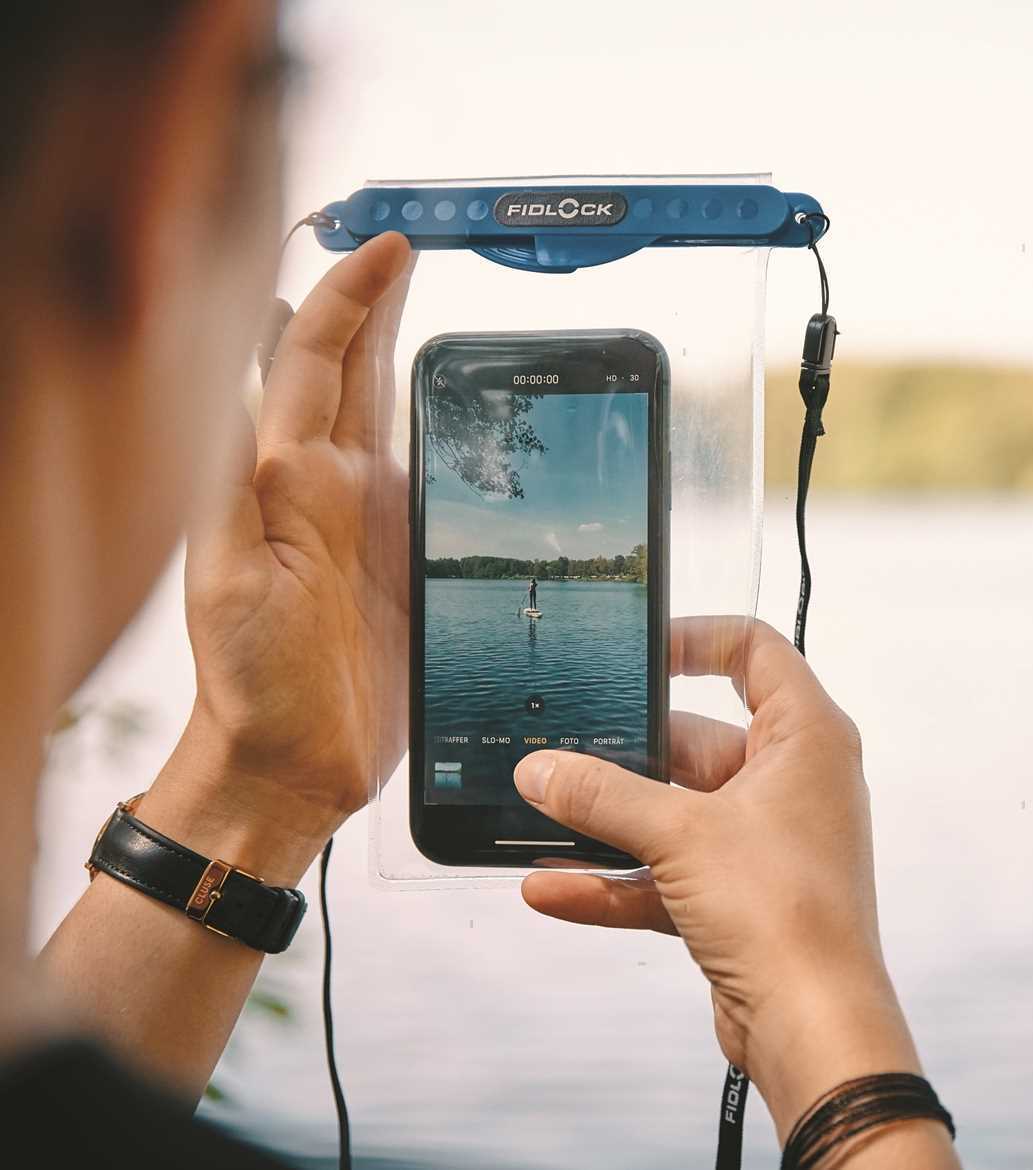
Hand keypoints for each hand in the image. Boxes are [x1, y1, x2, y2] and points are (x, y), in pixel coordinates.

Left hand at [138, 233, 414, 881]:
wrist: (290, 763)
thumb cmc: (250, 681)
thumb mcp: (228, 578)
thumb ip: (234, 480)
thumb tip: (253, 377)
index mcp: (288, 478)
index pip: (319, 359)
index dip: (350, 296)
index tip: (385, 245)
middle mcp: (331, 488)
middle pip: (356, 371)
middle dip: (376, 303)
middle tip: (406, 249)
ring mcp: (373, 523)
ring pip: (392, 415)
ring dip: (405, 354)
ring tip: (429, 310)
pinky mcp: (410, 563)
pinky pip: (433, 480)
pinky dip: (444, 435)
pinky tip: (459, 421)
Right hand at [513, 617, 924, 1138]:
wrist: (811, 1024)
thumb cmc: (785, 912)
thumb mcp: (679, 835)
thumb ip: (603, 796)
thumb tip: (542, 770)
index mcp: (805, 738)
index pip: (755, 653)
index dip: (695, 639)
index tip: (634, 649)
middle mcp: (790, 782)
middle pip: (695, 738)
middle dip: (624, 750)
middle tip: (559, 746)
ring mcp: (764, 842)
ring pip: (674, 812)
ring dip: (610, 820)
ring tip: (539, 812)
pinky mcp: (739, 898)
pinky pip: (667, 874)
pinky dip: (615, 879)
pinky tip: (550, 887)